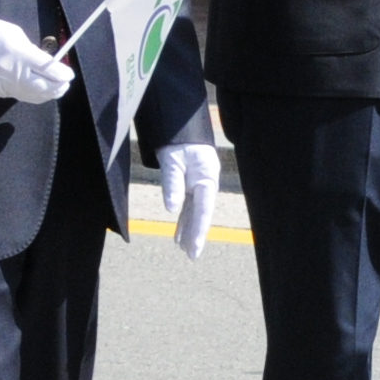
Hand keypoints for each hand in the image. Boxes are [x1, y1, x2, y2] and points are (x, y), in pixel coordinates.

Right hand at [0, 16, 77, 104]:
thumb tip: (44, 63)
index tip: (69, 75)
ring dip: (43, 93)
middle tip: (64, 85)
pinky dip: (26, 93)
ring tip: (52, 89)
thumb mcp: (14, 34)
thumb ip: (30, 50)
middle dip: (56, 88)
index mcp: (19, 54)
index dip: (61, 74)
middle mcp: (13, 73)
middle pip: (42, 88)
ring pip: (30, 95)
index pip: (48, 68)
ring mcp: (2, 86)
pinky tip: (30, 88)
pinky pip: (14, 95)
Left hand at [157, 139, 218, 258]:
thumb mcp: (173, 160)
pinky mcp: (191, 183)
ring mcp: (199, 183)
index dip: (198, 229)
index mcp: (207, 177)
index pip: (203, 208)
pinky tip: (179, 235)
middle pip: (201, 213)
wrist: (178, 123)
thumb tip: (171, 209)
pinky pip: (188, 205)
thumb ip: (173, 183)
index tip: (193, 247)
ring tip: (184, 249)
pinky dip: (183, 220)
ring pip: (194, 212)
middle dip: (196, 235)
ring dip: (188, 230)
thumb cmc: (178, 140)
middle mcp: (206, 183)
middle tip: (192, 256)